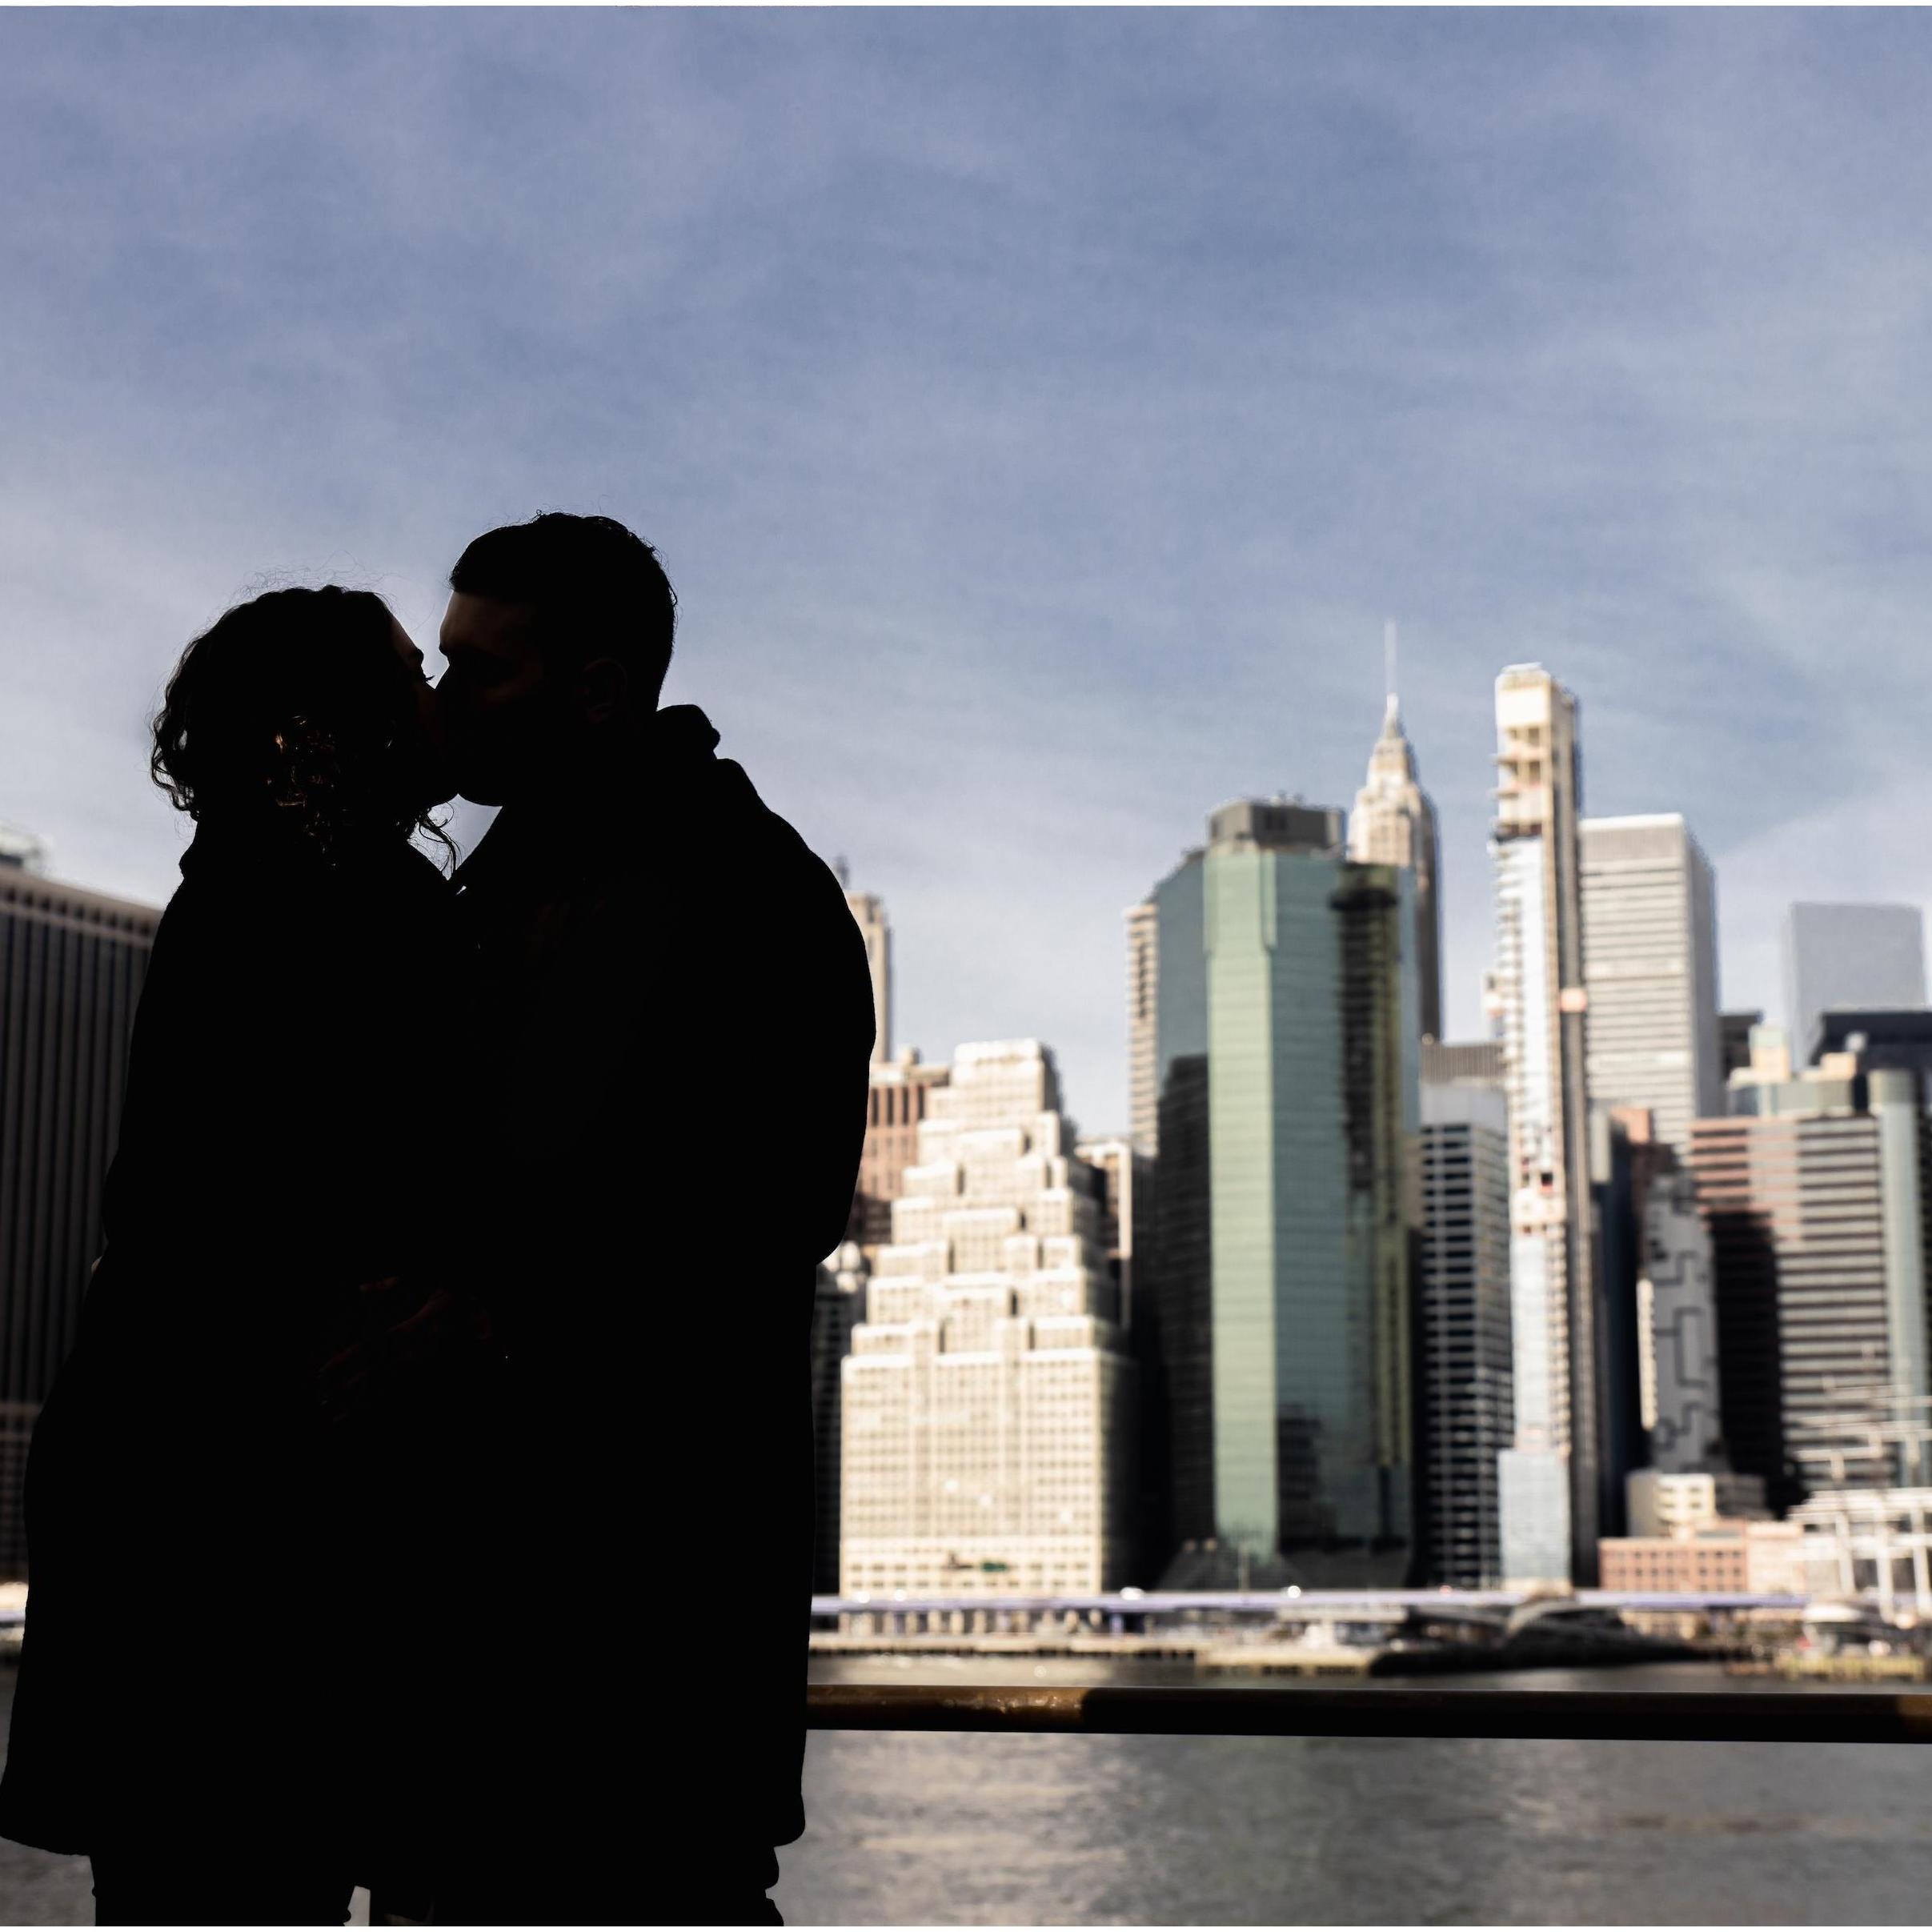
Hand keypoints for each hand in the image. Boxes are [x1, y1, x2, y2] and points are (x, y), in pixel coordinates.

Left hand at [318, 1281, 498, 1423]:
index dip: (343, 1362)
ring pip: (388, 1393)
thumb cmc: (457, 1300)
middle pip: (374, 1377)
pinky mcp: (434, 1381)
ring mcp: (426, 1371)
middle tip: (321, 1400)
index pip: (369, 1349)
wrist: (487, 1317)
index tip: (321, 1373)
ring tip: (335, 1418)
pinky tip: (367, 1417)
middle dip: (345, 1390)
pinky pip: (405, 1399)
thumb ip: (392, 1285)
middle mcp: (416, 1355)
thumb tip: (362, 1287)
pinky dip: (383, 1410)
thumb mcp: (428, 1284)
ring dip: (360, 1407)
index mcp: (411, 1330)